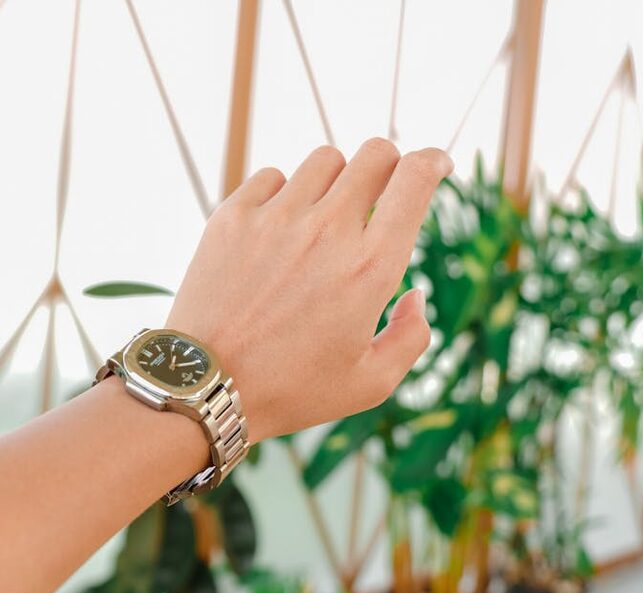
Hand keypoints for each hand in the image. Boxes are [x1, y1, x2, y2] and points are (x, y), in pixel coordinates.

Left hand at [166, 138, 451, 441]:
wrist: (205, 385)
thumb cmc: (291, 390)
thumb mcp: (370, 383)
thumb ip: (411, 337)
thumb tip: (417, 296)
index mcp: (370, 268)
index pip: (415, 178)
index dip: (434, 161)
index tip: (436, 165)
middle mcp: (327, 230)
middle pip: (376, 153)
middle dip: (390, 165)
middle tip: (381, 194)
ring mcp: (276, 218)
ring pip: (325, 160)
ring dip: (337, 180)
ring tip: (325, 217)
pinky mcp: (232, 216)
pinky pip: (273, 176)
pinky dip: (285, 193)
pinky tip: (281, 228)